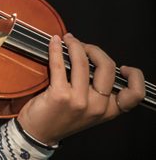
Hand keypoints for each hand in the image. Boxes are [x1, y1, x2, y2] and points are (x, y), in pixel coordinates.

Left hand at [16, 33, 145, 145]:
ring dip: (74, 45)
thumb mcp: (89, 110)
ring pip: (83, 62)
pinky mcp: (60, 96)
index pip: (135, 94)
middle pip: (107, 67)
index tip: (122, 67)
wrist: (38, 133)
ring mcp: (79, 101)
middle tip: (82, 46)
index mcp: (108, 110)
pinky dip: (56, 49)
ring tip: (67, 40)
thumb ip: (98, 91)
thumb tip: (94, 58)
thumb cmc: (61, 117)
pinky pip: (59, 64)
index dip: (135, 76)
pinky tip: (54, 43)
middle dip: (94, 50)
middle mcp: (98, 107)